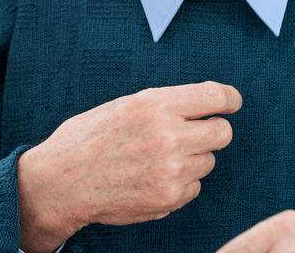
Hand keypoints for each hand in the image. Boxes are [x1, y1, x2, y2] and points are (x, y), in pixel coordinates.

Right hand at [16, 81, 241, 251]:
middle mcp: (168, 135)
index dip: (230, 98)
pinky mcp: (170, 197)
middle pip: (223, 132)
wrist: (62, 181)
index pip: (216, 96)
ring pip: (209, 160)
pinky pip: (195, 185)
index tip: (232, 102)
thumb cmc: (89, 138)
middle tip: (194, 133)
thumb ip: (165, 105)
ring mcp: (172, 169)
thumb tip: (206, 106)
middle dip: (212, 130)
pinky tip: (152, 177)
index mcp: (155, 104)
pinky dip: (181, 182)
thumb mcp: (125, 105)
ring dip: (192, 158)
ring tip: (158, 158)